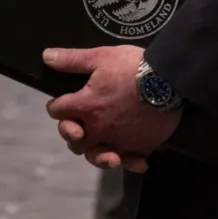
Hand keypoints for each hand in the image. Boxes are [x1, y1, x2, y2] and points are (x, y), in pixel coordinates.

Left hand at [44, 46, 182, 172]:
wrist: (170, 79)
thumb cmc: (133, 66)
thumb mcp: (100, 56)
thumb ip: (72, 60)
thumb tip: (47, 57)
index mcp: (85, 106)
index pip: (57, 111)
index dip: (56, 105)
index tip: (61, 102)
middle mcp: (98, 128)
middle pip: (74, 140)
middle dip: (72, 132)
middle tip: (78, 124)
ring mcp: (119, 141)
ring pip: (97, 156)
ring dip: (95, 153)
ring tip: (101, 147)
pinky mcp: (140, 147)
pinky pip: (129, 161)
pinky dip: (129, 162)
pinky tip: (133, 159)